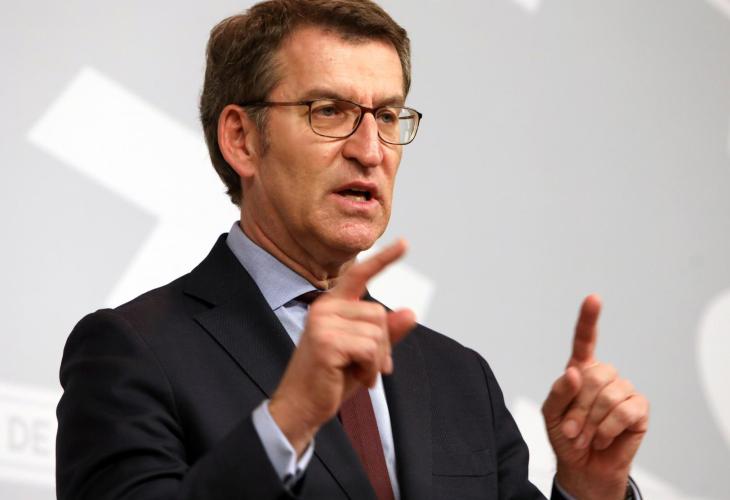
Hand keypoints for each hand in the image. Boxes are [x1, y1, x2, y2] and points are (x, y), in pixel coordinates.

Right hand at [269, 240, 416, 455]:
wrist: (302, 407)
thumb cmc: (331, 379)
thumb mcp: (364, 353)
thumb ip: (386, 333)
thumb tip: (411, 312)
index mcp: (332, 305)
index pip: (360, 275)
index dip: (384, 259)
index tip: (405, 243)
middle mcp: (325, 307)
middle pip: (378, 314)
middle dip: (383, 345)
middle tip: (369, 367)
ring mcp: (323, 322)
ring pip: (377, 332)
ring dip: (376, 360)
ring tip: (359, 373)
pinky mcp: (326, 341)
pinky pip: (369, 348)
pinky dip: (370, 368)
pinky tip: (357, 379)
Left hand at [542, 295, 649, 499]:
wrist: (583, 467)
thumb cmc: (565, 436)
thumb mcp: (550, 415)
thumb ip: (558, 392)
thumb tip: (574, 372)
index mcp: (580, 370)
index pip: (585, 340)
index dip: (589, 319)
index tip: (593, 298)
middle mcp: (603, 375)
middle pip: (592, 377)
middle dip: (577, 408)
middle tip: (572, 429)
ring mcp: (623, 389)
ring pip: (607, 395)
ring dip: (591, 422)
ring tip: (587, 435)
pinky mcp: (639, 408)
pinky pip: (624, 411)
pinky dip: (608, 428)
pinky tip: (604, 437)